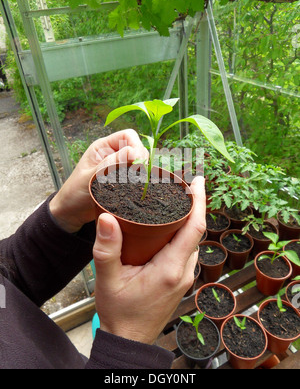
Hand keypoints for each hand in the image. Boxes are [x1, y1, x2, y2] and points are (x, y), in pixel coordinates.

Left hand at [49, 129, 148, 232]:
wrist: (72, 212)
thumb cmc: (74, 192)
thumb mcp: (91, 177)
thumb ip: (110, 164)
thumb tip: (133, 152)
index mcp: (103, 147)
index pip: (127, 136)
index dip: (136, 146)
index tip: (139, 162)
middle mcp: (113, 154)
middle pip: (137, 148)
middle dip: (141, 160)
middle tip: (139, 175)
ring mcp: (119, 168)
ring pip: (140, 163)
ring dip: (142, 171)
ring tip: (138, 183)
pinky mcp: (124, 181)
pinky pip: (138, 177)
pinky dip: (141, 181)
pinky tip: (138, 190)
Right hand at [93, 176, 205, 344]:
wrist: (129, 340)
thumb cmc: (120, 313)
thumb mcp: (108, 280)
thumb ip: (106, 249)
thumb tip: (107, 218)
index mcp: (170, 269)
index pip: (194, 227)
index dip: (199, 201)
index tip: (198, 181)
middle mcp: (184, 271)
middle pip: (196, 230)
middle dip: (193, 204)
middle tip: (182, 183)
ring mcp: (184, 276)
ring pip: (192, 240)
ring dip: (188, 218)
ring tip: (175, 199)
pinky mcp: (180, 279)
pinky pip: (187, 249)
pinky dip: (183, 232)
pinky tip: (169, 225)